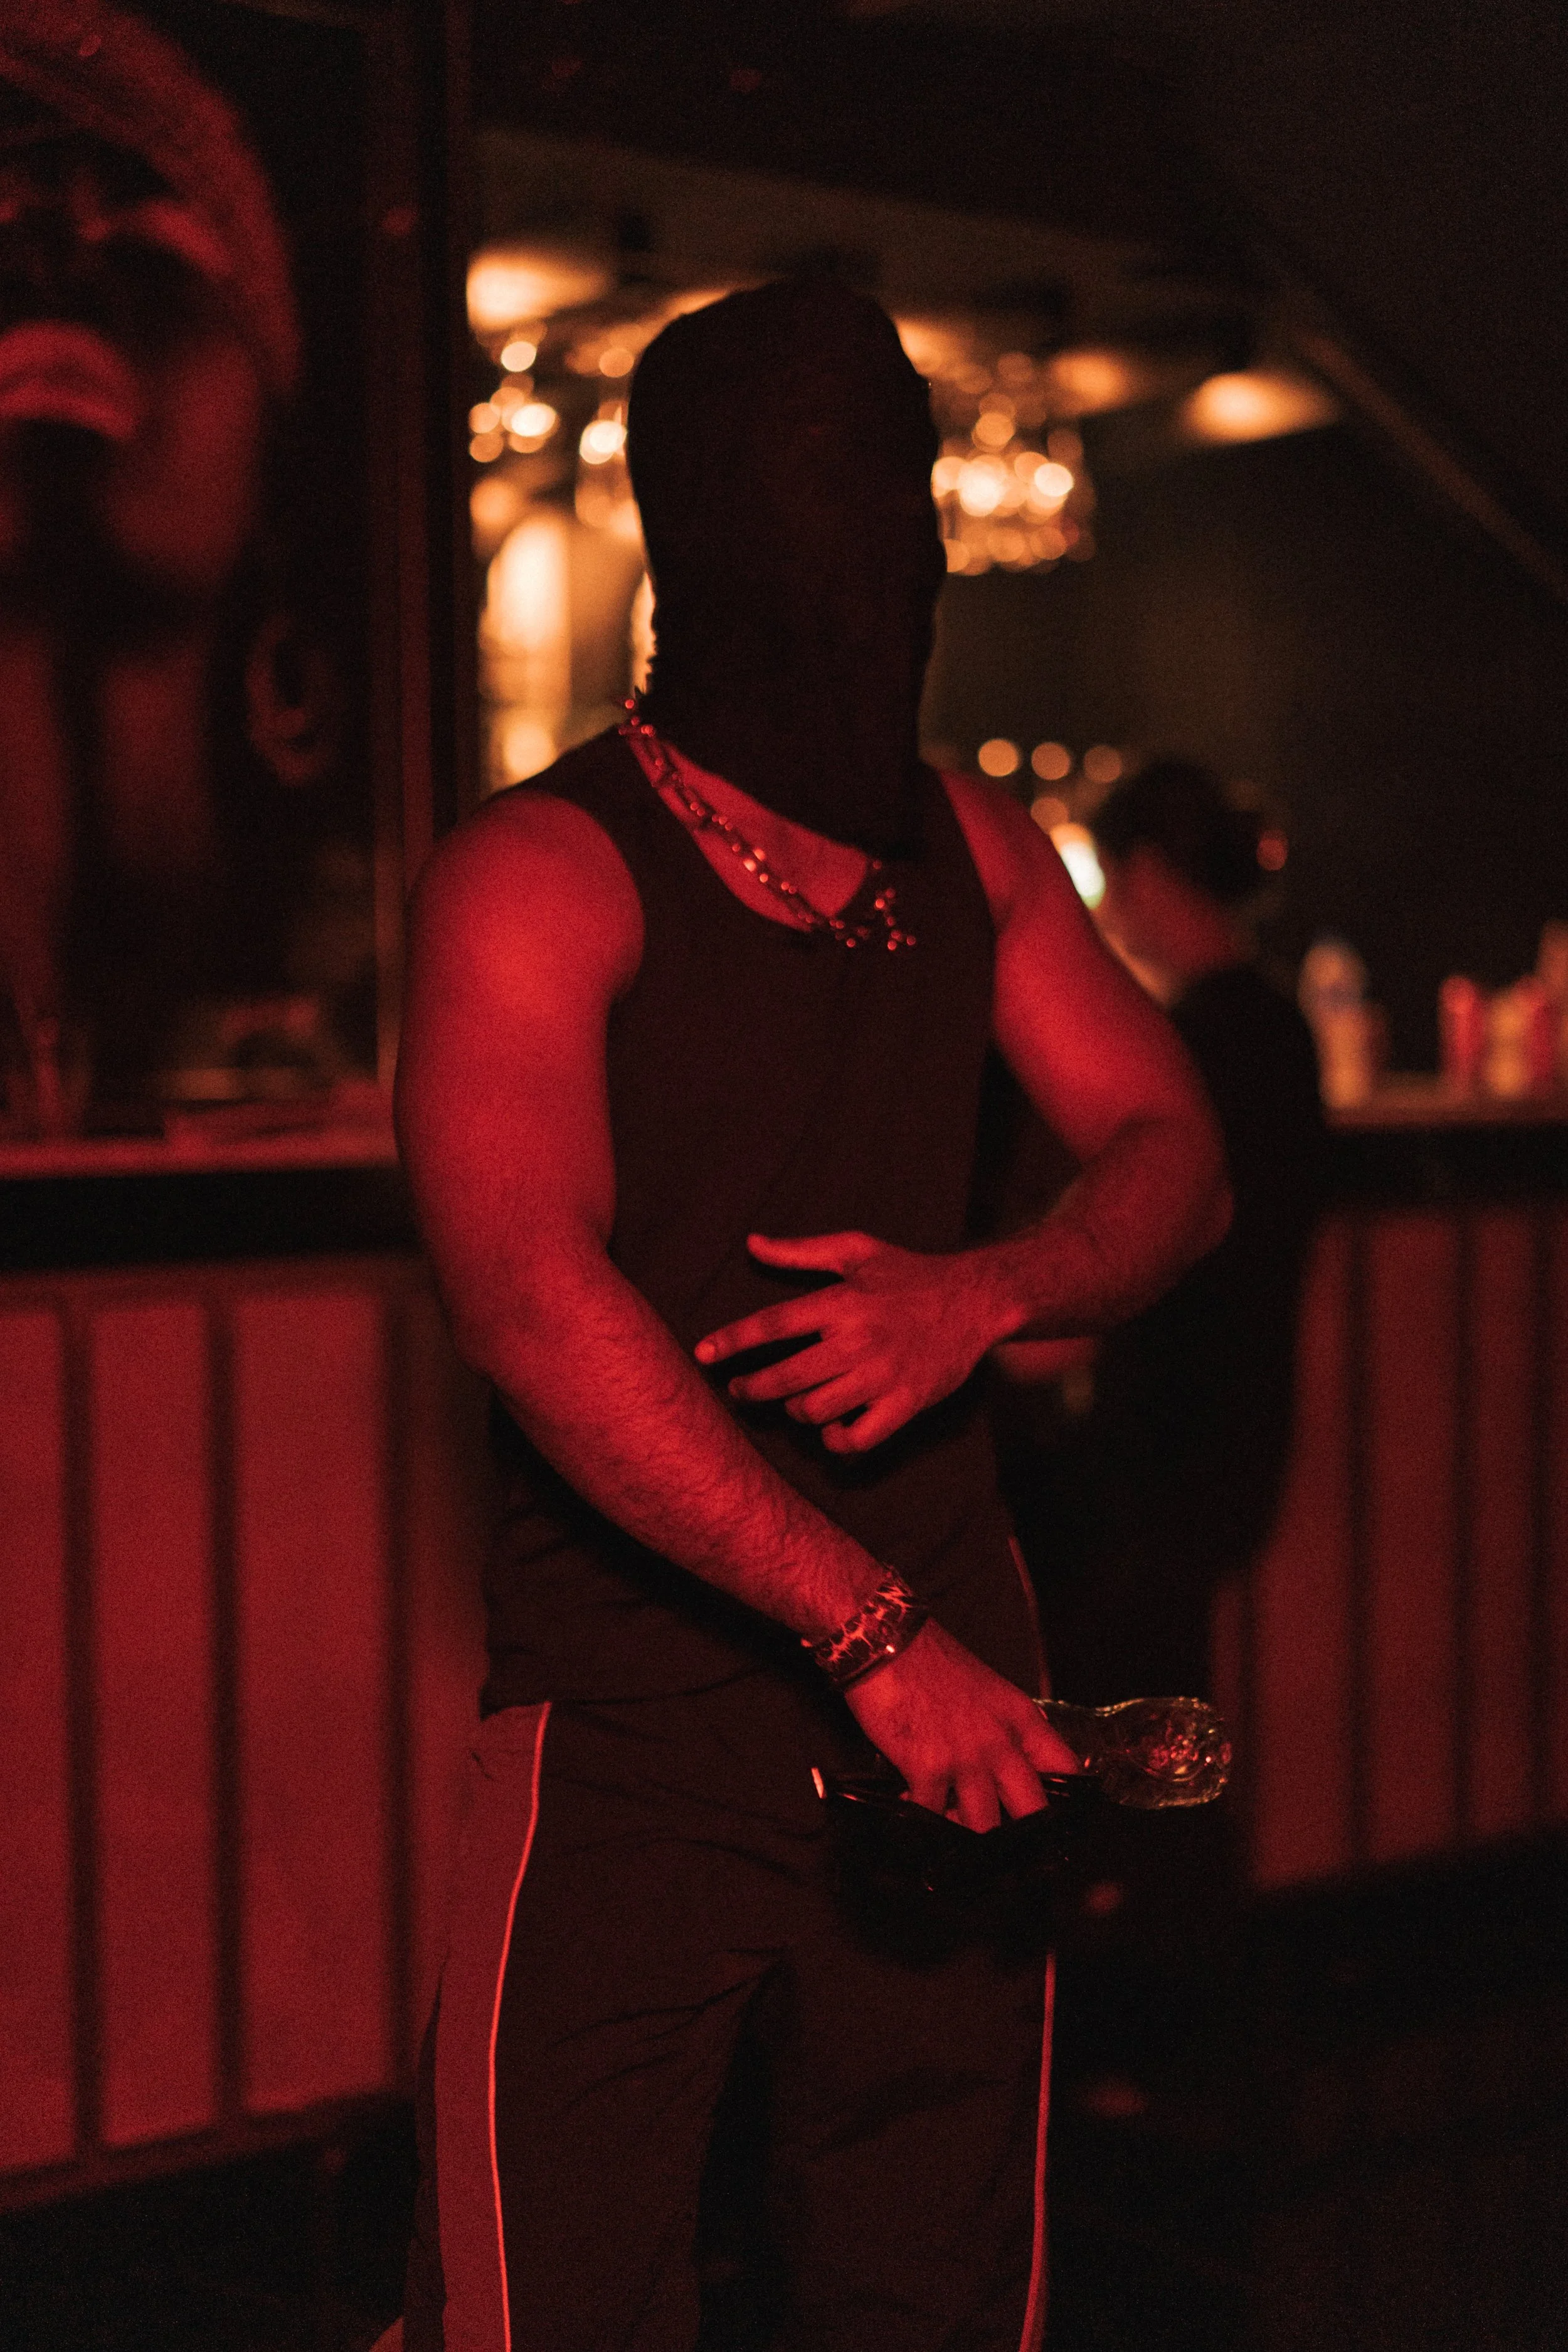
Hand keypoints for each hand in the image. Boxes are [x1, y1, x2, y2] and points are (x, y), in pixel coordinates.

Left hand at [694, 1230, 999, 1451]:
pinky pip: (858, 1437)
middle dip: (752, 1389)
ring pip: (816, 1409)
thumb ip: (801, 1251)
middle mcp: (859, 1340)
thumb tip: (752, 1244)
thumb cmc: (909, 1274)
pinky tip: (829, 1428)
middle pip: (786, 1376)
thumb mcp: (857, 1251)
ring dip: (795, 1410)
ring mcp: (883, 1375)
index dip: (732, 1341)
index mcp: (843, 1301)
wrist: (975, 1300)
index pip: (773, 1324)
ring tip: (793, 1401)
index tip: (703, 1354)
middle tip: (740, 1391)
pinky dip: (836, 1439)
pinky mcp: (906, 1403)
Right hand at [843, 1619, 1082, 1830]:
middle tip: (1002, 1839)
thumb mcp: (987, 1689)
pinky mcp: (927, 1769)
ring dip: (965, 1830)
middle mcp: (1000, 1742)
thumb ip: (1001, 1727)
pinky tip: (910, 1803)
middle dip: (1019, 1833)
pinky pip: (930, 1816)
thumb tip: (1004, 1765)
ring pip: (983, 1826)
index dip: (1066, 1799)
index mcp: (1020, 1718)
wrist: (885, 1641)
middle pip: (1032, 1810)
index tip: (1055, 1816)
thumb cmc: (931, 1660)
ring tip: (948, 1818)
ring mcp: (966, 1759)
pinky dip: (921, 1817)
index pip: (1065, 1767)